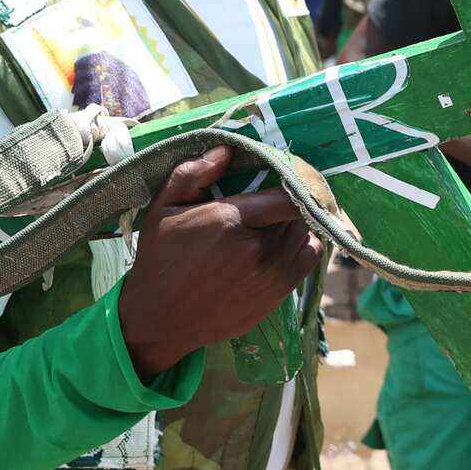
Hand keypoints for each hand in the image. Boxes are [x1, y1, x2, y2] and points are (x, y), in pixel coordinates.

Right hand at [117, 146, 323, 380]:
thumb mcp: (164, 209)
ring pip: (306, 232)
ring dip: (296, 222)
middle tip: (272, 199)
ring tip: (273, 221)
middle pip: (298, 211)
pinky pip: (310, 256)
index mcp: (232, 220)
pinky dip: (304, 244)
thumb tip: (226, 150)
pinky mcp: (279, 294)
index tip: (285, 174)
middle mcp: (259, 248)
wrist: (160, 319)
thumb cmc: (160, 259)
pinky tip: (283, 242)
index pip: (287, 193)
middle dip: (288, 201)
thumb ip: (193, 174)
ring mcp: (273, 273)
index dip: (293, 179)